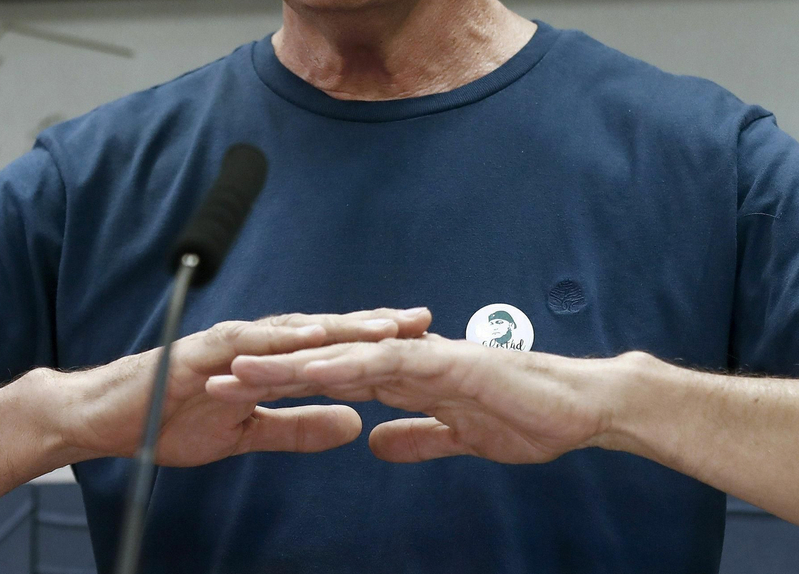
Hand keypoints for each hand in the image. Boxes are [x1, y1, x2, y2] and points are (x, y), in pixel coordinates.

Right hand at [50, 308, 431, 466]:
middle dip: (375, 324)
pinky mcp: (203, 351)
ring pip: (298, 329)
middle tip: (425, 321)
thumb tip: (353, 424)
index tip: (424, 342)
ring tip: (387, 326)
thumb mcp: (247, 431)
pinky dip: (285, 338)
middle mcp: (255, 342)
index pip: (332, 347)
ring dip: (344, 326)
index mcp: (268, 358)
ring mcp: (231, 342)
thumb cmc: (168, 417)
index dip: (376, 344)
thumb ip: (298, 426)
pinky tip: (318, 336)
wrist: (105, 418)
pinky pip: (250, 343)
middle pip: (326, 329)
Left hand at [206, 333, 626, 463]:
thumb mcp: (459, 439)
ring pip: (344, 354)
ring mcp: (424, 355)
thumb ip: (418, 437)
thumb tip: (377, 444)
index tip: (242, 394)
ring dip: (293, 362)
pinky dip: (352, 363)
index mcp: (407, 377)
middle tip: (217, 374)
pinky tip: (317, 369)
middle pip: (325, 360)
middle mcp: (407, 358)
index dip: (285, 385)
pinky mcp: (446, 362)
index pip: (333, 378)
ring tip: (245, 369)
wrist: (581, 407)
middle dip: (271, 369)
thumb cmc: (530, 418)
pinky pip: (389, 362)